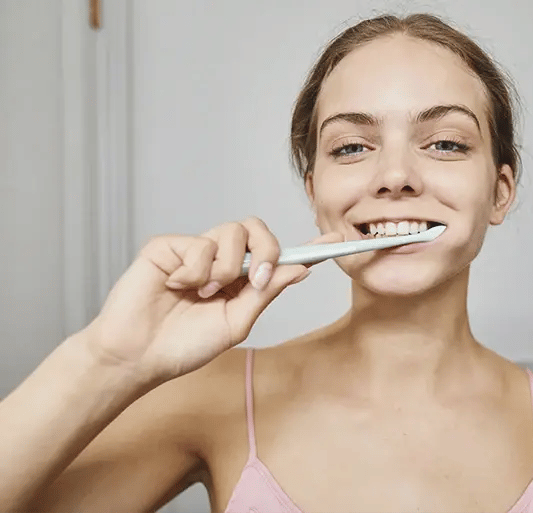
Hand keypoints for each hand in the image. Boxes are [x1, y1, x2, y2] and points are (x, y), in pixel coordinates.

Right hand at [81, 217, 342, 383]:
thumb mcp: (236, 323)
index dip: (304, 248)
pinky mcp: (170, 245)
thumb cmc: (183, 346)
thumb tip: (301, 269)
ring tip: (202, 294)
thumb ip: (266, 292)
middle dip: (264, 251)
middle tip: (254, 279)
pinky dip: (193, 271)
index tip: (334, 241)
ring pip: (231, 232)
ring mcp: (195, 251)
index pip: (276, 257)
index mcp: (241, 282)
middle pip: (257, 230)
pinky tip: (175, 287)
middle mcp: (221, 261)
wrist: (138, 356)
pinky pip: (199, 243)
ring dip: (223, 269)